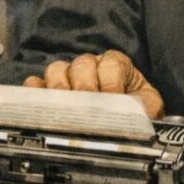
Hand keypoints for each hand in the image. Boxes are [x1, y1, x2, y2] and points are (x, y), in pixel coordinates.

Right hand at [23, 50, 164, 117]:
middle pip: (81, 65)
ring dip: (60, 90)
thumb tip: (137, 113)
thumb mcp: (148, 107)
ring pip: (57, 70)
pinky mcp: (48, 90)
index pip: (110, 64)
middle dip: (85, 88)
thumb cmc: (136, 110)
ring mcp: (68, 76)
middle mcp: (91, 66)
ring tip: (66, 110)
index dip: (110, 82)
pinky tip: (40, 108)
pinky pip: (34, 85)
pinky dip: (35, 94)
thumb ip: (146, 106)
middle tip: (88, 109)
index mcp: (116, 65)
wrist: (127, 119)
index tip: (112, 100)